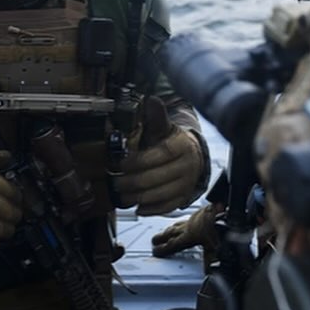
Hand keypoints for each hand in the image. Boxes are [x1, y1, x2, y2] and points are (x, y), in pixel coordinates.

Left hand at [117, 98, 206, 215]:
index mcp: (182, 146)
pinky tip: (138, 207)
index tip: (121, 163)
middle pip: (155, 177)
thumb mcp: (164, 127)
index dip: (137, 161)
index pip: (158, 155)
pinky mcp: (185, 197)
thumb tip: (152, 100)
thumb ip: (156, 116)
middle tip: (116, 182)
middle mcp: (188, 166)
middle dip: (131, 182)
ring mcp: (187, 183)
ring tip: (122, 196)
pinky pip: (167, 206)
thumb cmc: (173, 142)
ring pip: (160, 194)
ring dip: (137, 197)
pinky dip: (151, 209)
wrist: (193, 156)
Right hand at [151, 202, 222, 257]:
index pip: (172, 244)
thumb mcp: (214, 247)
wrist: (224, 210)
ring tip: (166, 231)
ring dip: (170, 228)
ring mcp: (193, 218)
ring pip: (177, 224)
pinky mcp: (200, 211)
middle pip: (171, 232)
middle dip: (161, 237)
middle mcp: (188, 226)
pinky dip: (182, 221)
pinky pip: (186, 218)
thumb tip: (209, 270)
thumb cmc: (218, 226)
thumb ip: (209, 259)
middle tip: (154, 240)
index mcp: (189, 236)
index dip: (163, 249)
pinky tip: (186, 221)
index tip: (155, 251)